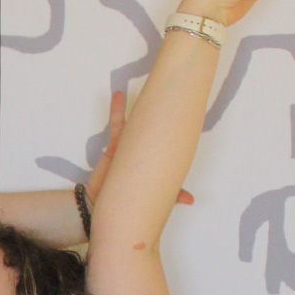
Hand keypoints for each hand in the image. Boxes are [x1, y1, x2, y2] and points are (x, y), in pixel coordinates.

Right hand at [84, 90, 194, 207]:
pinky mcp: (115, 145)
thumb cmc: (129, 204)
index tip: (190, 114)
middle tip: (174, 91)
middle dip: (165, 110)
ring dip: (143, 105)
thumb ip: (172, 197)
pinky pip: (117, 124)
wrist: (101, 207)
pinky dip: (117, 110)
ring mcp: (131, 146)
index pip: (172, 142)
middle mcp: (146, 151)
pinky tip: (119, 95)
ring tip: (151, 87)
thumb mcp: (154, 199)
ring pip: (140, 121)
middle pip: (158, 126)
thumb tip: (192, 199)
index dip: (180, 130)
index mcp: (158, 161)